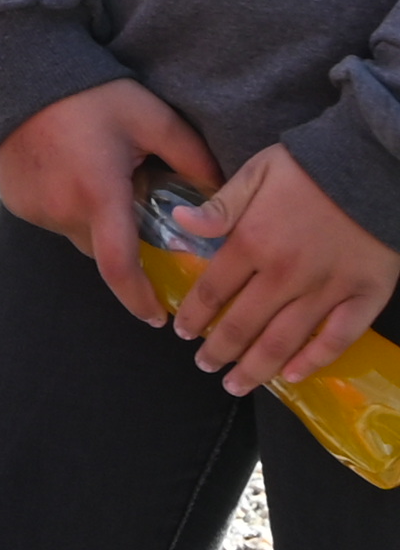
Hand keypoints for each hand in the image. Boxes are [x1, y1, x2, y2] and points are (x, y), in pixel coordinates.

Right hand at [0, 76, 224, 324]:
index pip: (119, 267)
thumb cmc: (95, 94)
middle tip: (132, 207)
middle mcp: (62, 209)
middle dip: (122, 240)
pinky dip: (66, 208)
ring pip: (76, 235)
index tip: (158, 318)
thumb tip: (223, 198)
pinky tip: (69, 174)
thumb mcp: (153, 120)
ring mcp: (33, 207)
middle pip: (102, 249)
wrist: (24, 71)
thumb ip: (193, 159)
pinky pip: (51, 219)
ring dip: (93, 221)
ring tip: (97, 178)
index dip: (139, 299)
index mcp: (99, 194)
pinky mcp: (15, 200)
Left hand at [165, 143, 399, 390]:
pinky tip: (293, 376)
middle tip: (206, 366)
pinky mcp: (365, 297)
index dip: (195, 316)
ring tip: (237, 384)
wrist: (371, 166)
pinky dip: (314, 360)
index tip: (184, 333)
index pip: (213, 290)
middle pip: (244, 323)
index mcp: (253, 242)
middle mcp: (285, 273)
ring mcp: (327, 289)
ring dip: (257, 367)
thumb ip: (219, 206)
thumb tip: (179, 223)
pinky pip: (337, 338)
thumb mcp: (255, 173)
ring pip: (284, 340)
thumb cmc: (309, 168)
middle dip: (220, 350)